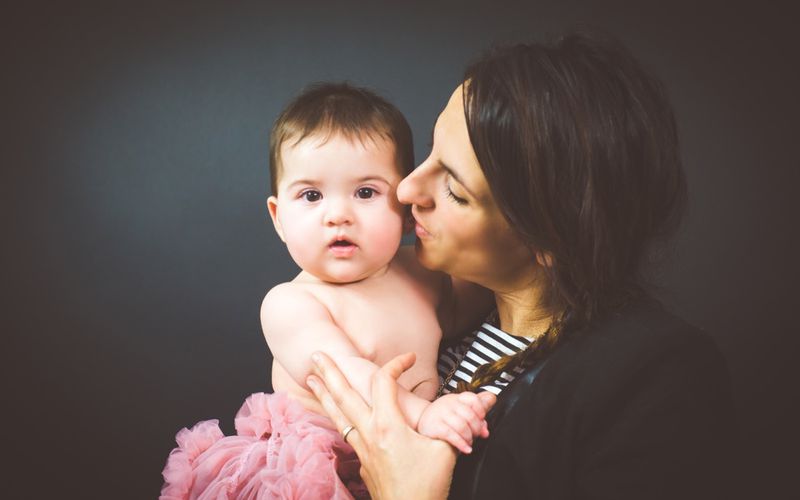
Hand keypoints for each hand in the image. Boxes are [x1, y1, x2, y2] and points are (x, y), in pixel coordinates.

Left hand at [307, 352, 456, 499]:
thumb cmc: (426, 487)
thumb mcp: (445, 451)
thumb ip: (458, 422)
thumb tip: (485, 402)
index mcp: (388, 426)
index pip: (384, 383)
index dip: (396, 364)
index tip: (410, 358)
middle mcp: (369, 434)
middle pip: (344, 395)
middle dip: (330, 372)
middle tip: (317, 355)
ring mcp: (362, 449)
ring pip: (338, 414)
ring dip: (324, 393)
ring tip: (311, 378)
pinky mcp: (363, 462)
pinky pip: (344, 431)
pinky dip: (336, 415)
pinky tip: (335, 413)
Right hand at [417, 392, 495, 453]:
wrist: (422, 423)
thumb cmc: (444, 420)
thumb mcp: (460, 414)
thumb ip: (476, 417)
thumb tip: (486, 430)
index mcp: (457, 399)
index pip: (473, 398)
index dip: (481, 410)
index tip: (482, 420)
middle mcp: (448, 403)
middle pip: (470, 415)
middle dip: (477, 428)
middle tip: (475, 435)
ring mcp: (440, 413)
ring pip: (462, 425)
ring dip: (469, 437)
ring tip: (468, 442)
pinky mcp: (434, 425)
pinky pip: (451, 435)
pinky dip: (461, 443)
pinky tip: (465, 448)